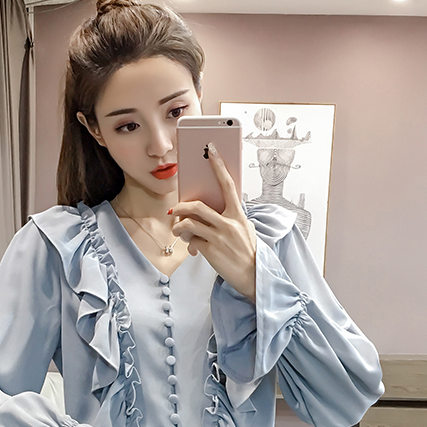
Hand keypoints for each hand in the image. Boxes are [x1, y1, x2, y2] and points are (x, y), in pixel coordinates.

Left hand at [171, 142, 257, 301]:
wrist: (253, 275)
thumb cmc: (248, 252)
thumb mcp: (245, 230)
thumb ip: (231, 218)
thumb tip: (212, 212)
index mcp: (238, 214)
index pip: (228, 184)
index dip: (219, 166)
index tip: (211, 150)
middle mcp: (228, 223)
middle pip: (197, 207)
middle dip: (181, 206)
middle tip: (174, 209)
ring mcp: (219, 237)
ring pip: (189, 224)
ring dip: (178, 226)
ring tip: (177, 229)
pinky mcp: (211, 251)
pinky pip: (192, 241)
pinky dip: (189, 242)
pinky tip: (192, 246)